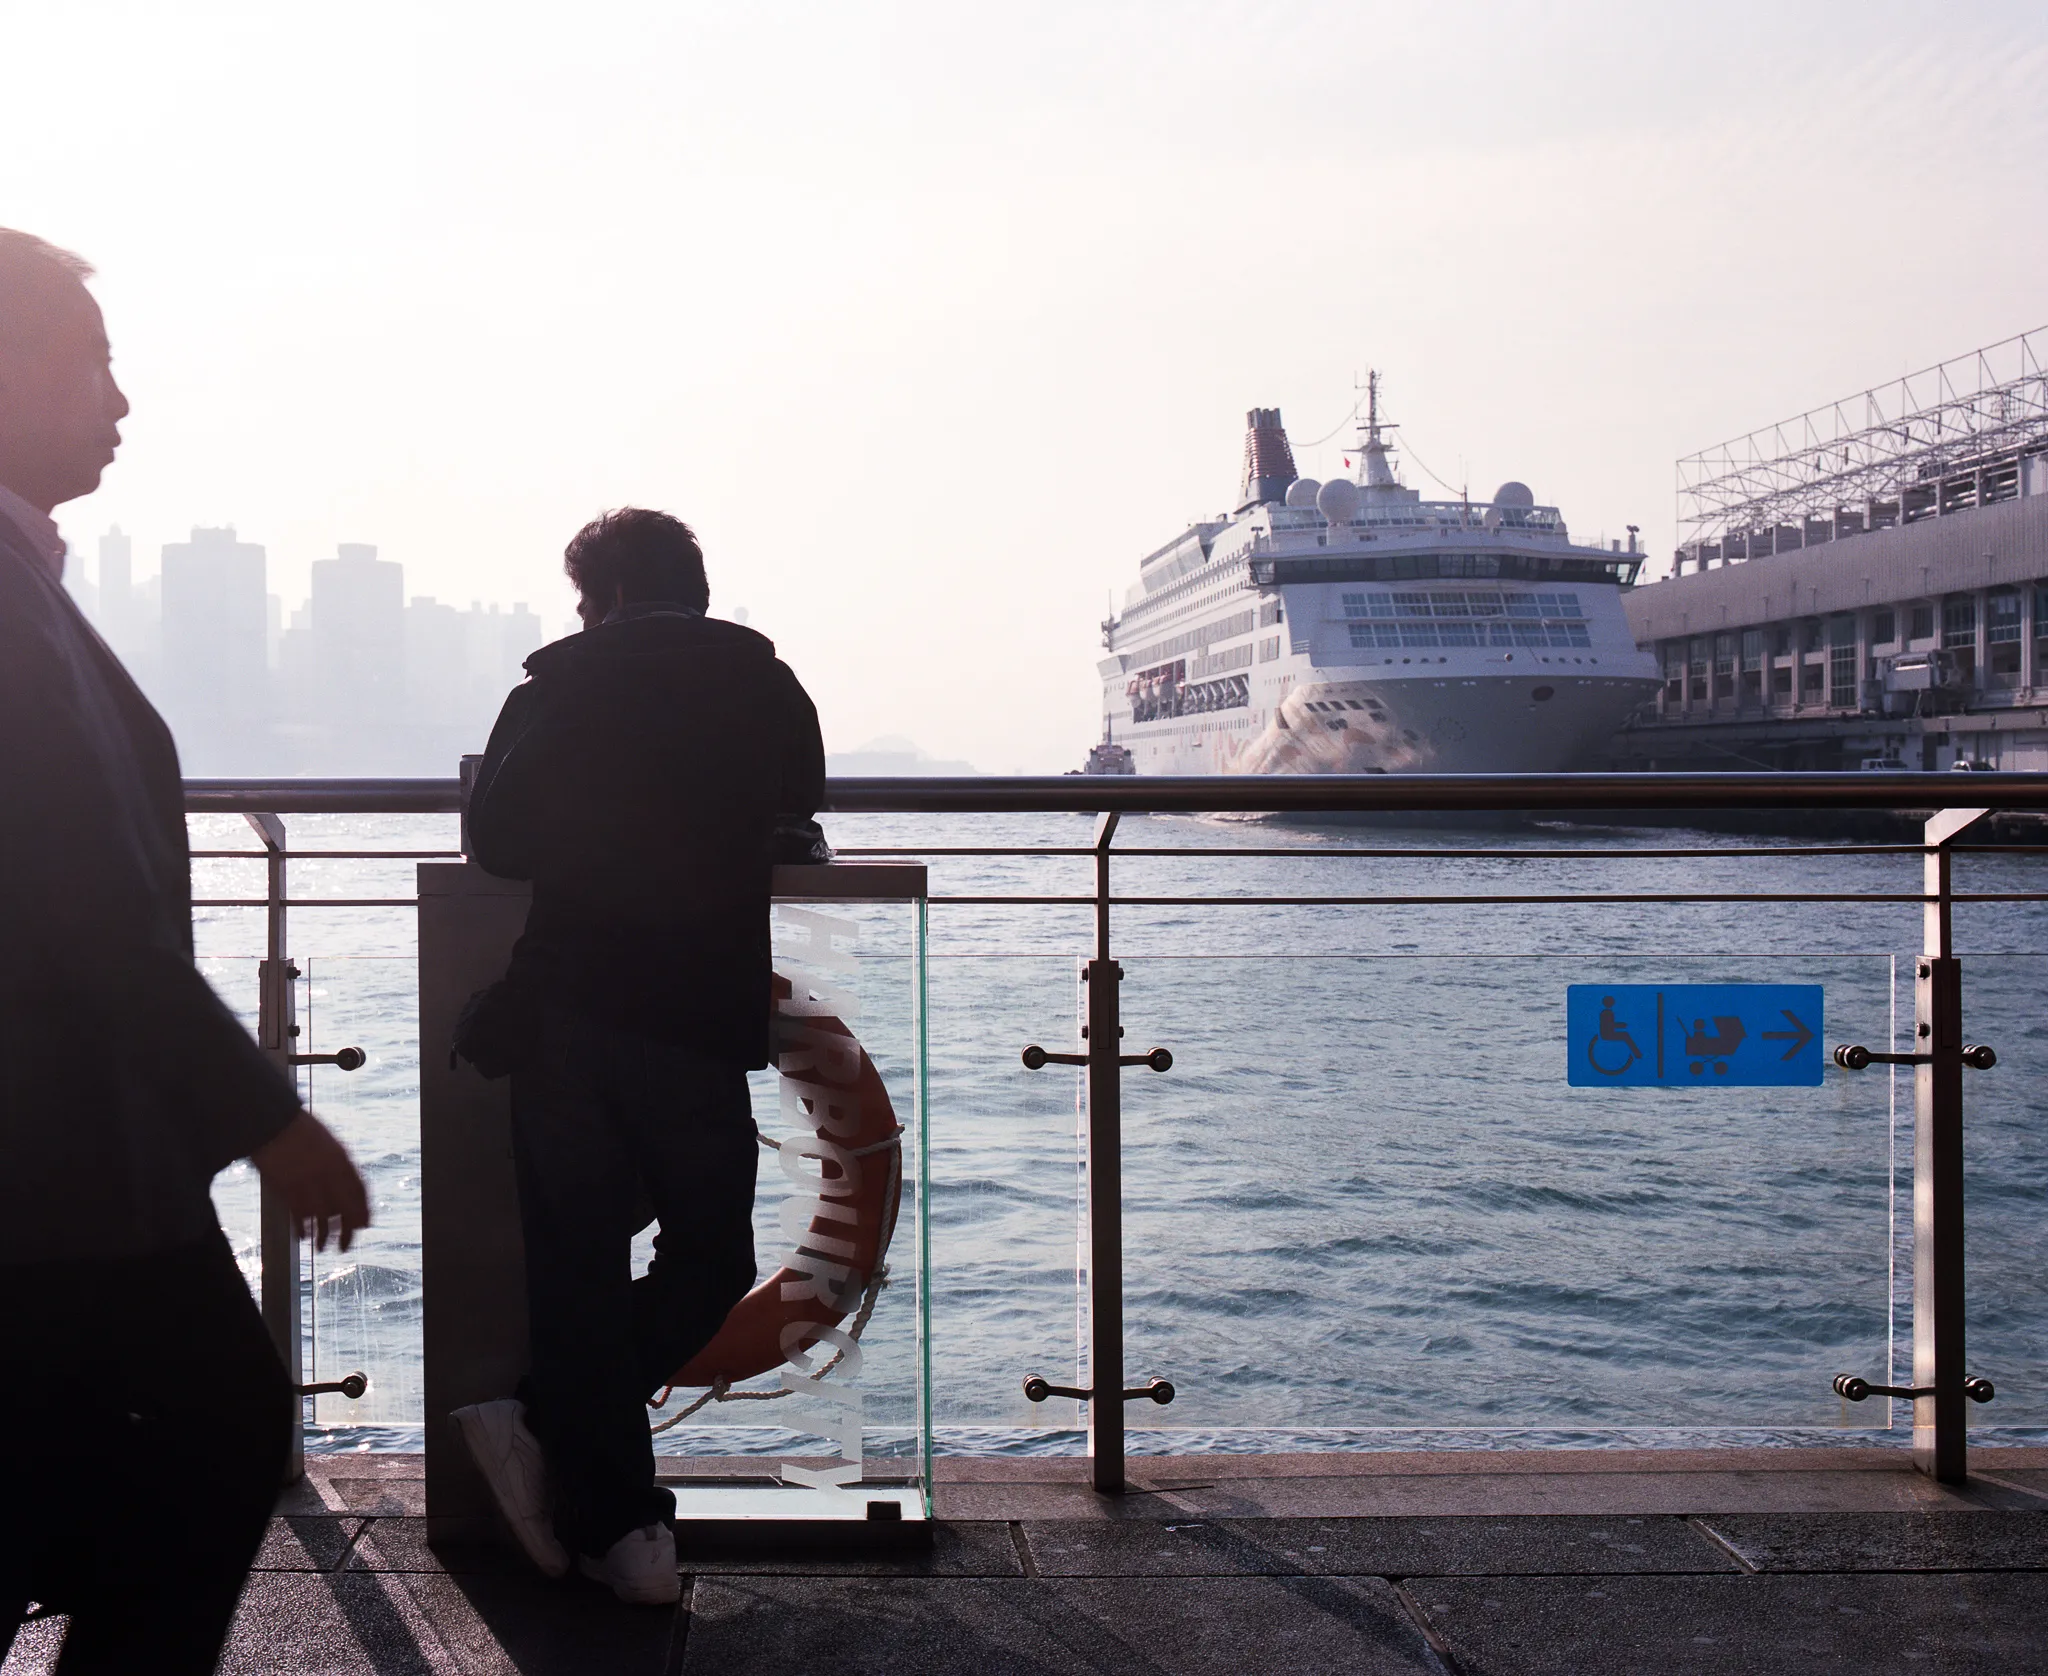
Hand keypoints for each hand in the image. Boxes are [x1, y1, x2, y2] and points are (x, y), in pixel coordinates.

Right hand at [251, 1112, 370, 1252]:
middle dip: (350, 1229)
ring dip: (325, 1236)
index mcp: (341, 1158)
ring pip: (323, 1218)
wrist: (270, 1122)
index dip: (364, 1210)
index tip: (366, 1224)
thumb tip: (344, 1183)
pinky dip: (303, 1229)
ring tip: (324, 1249)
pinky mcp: (286, 1189)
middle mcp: (329, 1173)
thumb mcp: (326, 1141)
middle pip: (346, 1208)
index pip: (360, 1190)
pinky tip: (304, 1238)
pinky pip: (299, 1216)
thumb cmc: (297, 1129)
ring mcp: (308, 1182)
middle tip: (348, 1245)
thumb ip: (338, 1162)